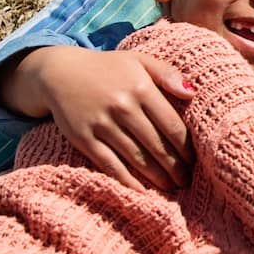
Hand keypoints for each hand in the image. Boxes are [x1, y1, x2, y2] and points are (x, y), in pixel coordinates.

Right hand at [0, 46, 194, 190]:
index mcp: (141, 88)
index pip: (173, 126)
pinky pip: (110, 165)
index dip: (186, 148)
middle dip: (175, 167)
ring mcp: (102, 124)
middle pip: (157, 145)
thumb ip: (168, 73)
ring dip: (157, 177)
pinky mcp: (83, 138)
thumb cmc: (107, 68)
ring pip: (137, 158)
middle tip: (186, 181)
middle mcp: (123, 107)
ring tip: (171, 187)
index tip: (194, 161)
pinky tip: (142, 192)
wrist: (59, 72)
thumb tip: (193, 94)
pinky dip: (127, 181)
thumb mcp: (139, 60)